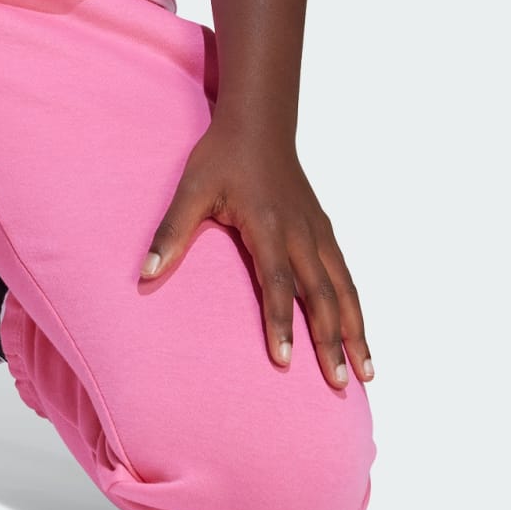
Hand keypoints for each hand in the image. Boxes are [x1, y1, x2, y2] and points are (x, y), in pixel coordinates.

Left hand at [143, 120, 372, 389]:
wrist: (259, 124)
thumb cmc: (222, 157)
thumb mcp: (192, 189)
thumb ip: (172, 232)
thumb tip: (145, 273)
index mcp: (267, 225)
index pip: (278, 283)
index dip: (280, 323)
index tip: (285, 361)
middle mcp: (299, 233)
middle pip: (322, 294)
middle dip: (330, 340)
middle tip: (339, 385)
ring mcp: (317, 231)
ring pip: (343, 288)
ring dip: (355, 331)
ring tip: (365, 372)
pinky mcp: (324, 230)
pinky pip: (345, 275)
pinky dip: (356, 307)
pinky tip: (361, 334)